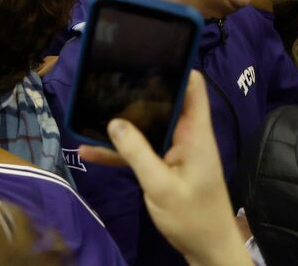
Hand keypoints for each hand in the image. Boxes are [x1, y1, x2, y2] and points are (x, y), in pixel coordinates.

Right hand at [79, 73, 249, 265]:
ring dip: (122, 122)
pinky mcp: (165, 167)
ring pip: (147, 126)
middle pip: (163, 101)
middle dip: (137, 90)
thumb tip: (113, 122)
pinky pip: (140, 151)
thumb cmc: (193, 217)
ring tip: (91, 108)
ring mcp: (175, 151)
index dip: (175, 64)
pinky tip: (90, 151)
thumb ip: (137, 153)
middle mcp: (186, 136)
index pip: (192, 86)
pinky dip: (119, 150)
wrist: (208, 251)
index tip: (146, 52)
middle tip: (108, 76)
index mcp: (195, 133)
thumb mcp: (161, 186)